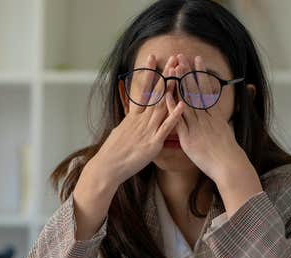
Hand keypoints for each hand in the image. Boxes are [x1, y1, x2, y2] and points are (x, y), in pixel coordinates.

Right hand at [87, 54, 184, 188]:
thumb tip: (131, 116)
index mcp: (133, 116)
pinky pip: (166, 128)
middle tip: (173, 58)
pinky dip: (174, 116)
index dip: (148, 72)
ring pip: (162, 105)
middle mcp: (141, 120)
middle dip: (165, 74)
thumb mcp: (121, 132)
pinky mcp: (153, 143)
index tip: (153, 57)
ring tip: (179, 73)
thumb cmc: (113, 153)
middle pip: (155, 93)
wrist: (107, 167)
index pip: (142, 89)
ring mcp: (147, 130)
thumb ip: (130, 122)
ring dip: (172, 89)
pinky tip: (182, 104)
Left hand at [167, 54, 261, 212]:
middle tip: (182, 56)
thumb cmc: (227, 153)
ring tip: (174, 67)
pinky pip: (179, 120)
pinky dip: (172, 107)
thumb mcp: (225, 132)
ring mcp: (197, 126)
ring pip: (187, 101)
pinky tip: (166, 95)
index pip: (205, 89)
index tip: (196, 60)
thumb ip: (218, 122)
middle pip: (195, 90)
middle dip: (188, 72)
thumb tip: (216, 115)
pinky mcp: (189, 137)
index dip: (200, 74)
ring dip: (180, 83)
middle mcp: (205, 117)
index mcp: (214, 115)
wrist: (229, 166)